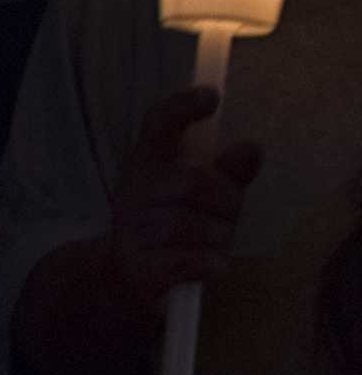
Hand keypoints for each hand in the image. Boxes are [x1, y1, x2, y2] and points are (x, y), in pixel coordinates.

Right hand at [106, 85, 261, 305]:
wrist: (122, 276)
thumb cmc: (170, 224)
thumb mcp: (200, 193)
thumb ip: (228, 171)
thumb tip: (252, 148)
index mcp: (147, 162)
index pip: (158, 124)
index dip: (182, 107)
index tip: (212, 97)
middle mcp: (133, 190)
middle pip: (193, 182)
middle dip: (228, 202)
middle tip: (229, 215)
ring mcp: (130, 230)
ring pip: (196, 227)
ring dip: (220, 238)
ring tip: (214, 244)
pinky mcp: (137, 267)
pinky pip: (190, 261)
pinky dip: (211, 264)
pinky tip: (212, 265)